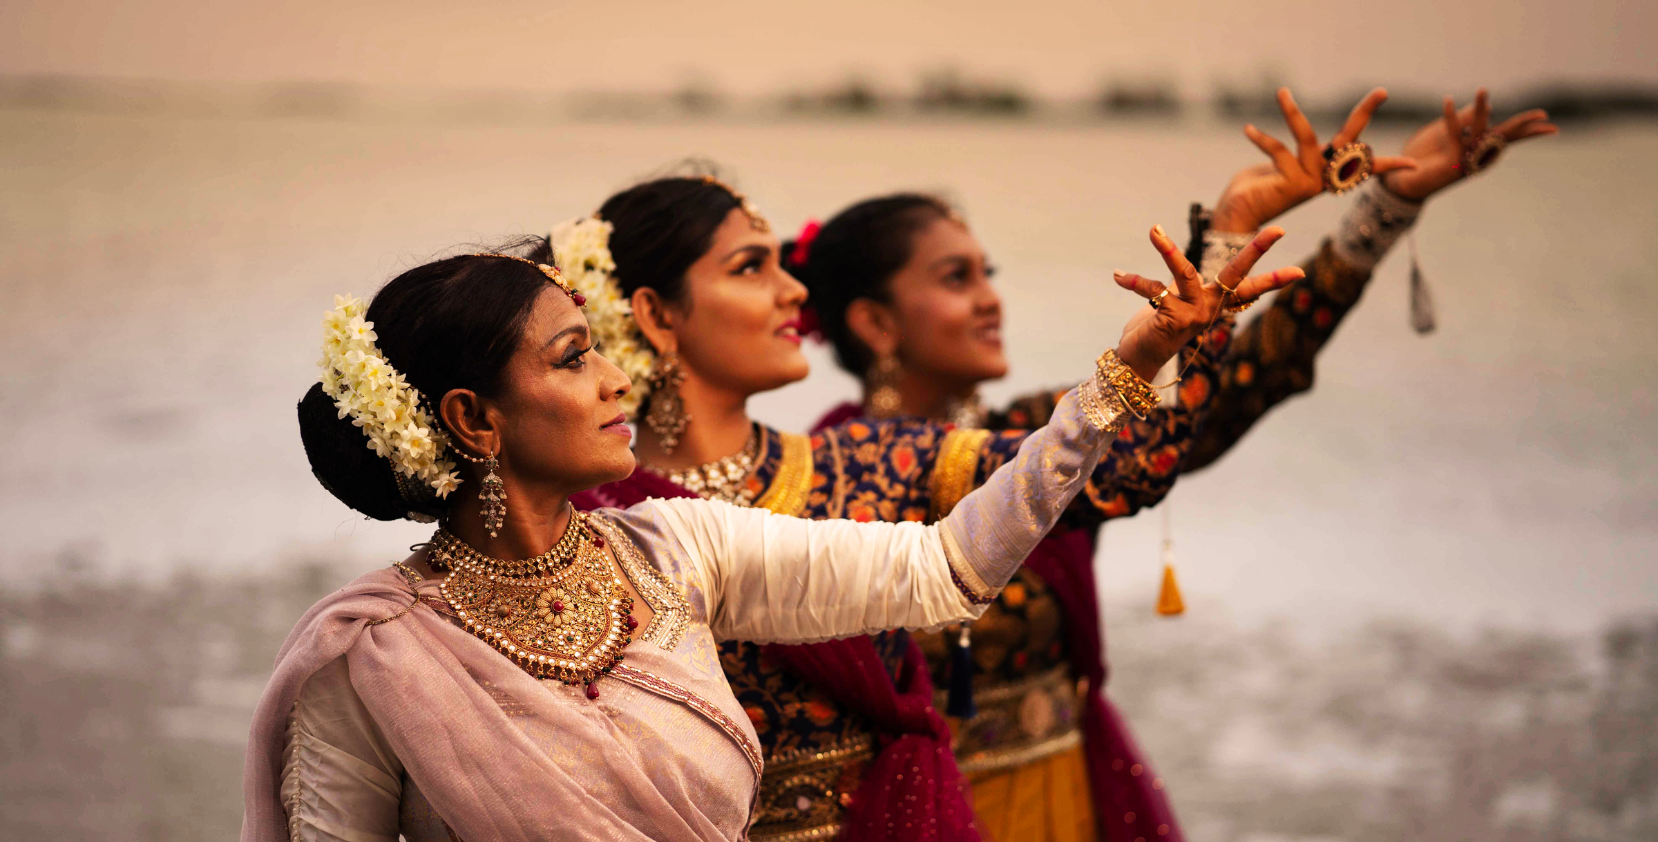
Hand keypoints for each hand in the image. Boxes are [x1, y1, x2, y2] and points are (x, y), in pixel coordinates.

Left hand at [1111, 225, 1303, 379]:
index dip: (1275, 279)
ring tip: (1154, 229)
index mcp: (1215, 304)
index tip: (1301, 271)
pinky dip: (1132, 281)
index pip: (1250, 288)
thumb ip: (1186, 284)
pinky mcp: (1168, 317)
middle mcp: (1209, 308)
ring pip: (1184, 272)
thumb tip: (1185, 265)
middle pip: (1238, 275)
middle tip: (1279, 230)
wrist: (1139, 360)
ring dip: (1167, 250)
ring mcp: (1191, 313)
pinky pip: (1151, 290)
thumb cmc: (1158, 326)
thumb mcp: (1177, 302)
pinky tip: (1117, 275)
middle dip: (1257, 251)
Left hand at [1210, 87, 1417, 232]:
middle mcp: (1321, 179)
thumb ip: (1294, 152)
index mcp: (1323, 175)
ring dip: (1292, 112)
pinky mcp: (1292, 184)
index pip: (1362, 168)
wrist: (1235, 217)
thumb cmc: (1253, 189)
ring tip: (1282, 92)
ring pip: (1307, 137)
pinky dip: (1261, 138)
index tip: (1415, 165)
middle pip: (1349, 142)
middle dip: (1365, 113)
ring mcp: (1309, 182)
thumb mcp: (1278, 166)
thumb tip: (1299, 134)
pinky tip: (1248, 130)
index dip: (1388, 165)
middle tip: (1382, 91)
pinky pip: (1278, 150)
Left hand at [1380, 89, 1558, 200]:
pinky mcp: (1452, 163)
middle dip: (1524, 126)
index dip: (1527, 127)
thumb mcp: (1447, 130)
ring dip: (1481, 110)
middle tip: (1543, 114)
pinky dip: (1451, 118)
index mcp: (1480, 147)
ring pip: (1481, 132)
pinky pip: (1454, 135)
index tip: (1546, 118)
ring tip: (1482, 90)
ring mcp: (1467, 161)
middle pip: (1506, 138)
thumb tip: (1491, 106)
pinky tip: (1447, 101)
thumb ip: (1468, 119)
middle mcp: (1477, 155)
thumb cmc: (1425, 155)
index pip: (1508, 134)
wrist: (1401, 178)